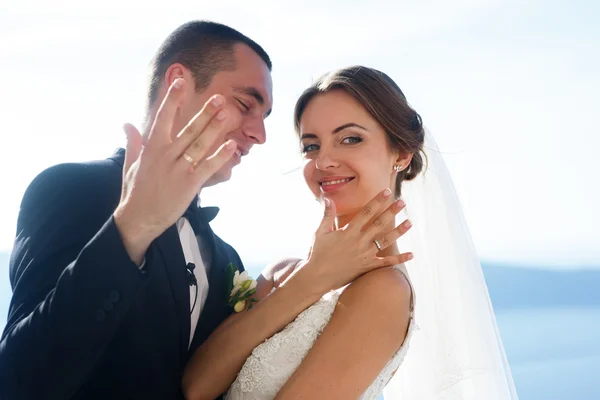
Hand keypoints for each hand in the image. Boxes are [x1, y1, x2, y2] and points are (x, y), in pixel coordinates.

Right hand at [113, 78, 238, 263]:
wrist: (139, 219)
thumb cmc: (135, 191)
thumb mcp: (131, 165)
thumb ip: (133, 143)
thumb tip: (126, 124)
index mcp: (152, 148)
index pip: (163, 119)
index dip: (173, 100)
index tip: (181, 82)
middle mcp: (166, 156)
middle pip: (188, 130)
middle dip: (204, 113)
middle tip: (218, 98)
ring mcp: (178, 170)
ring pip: (200, 145)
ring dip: (214, 129)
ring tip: (227, 114)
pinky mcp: (190, 185)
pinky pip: (208, 167)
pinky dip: (220, 157)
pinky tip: (232, 146)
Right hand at [298, 189, 412, 292]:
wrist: (318, 277)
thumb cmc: (318, 253)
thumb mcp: (320, 232)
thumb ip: (327, 215)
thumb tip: (328, 198)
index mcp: (348, 231)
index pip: (366, 212)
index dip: (377, 201)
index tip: (386, 192)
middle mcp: (359, 241)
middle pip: (379, 224)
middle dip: (391, 212)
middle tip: (403, 202)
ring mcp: (365, 255)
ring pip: (385, 241)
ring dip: (399, 231)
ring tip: (410, 222)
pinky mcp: (367, 267)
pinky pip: (386, 263)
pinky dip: (399, 259)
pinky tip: (411, 254)